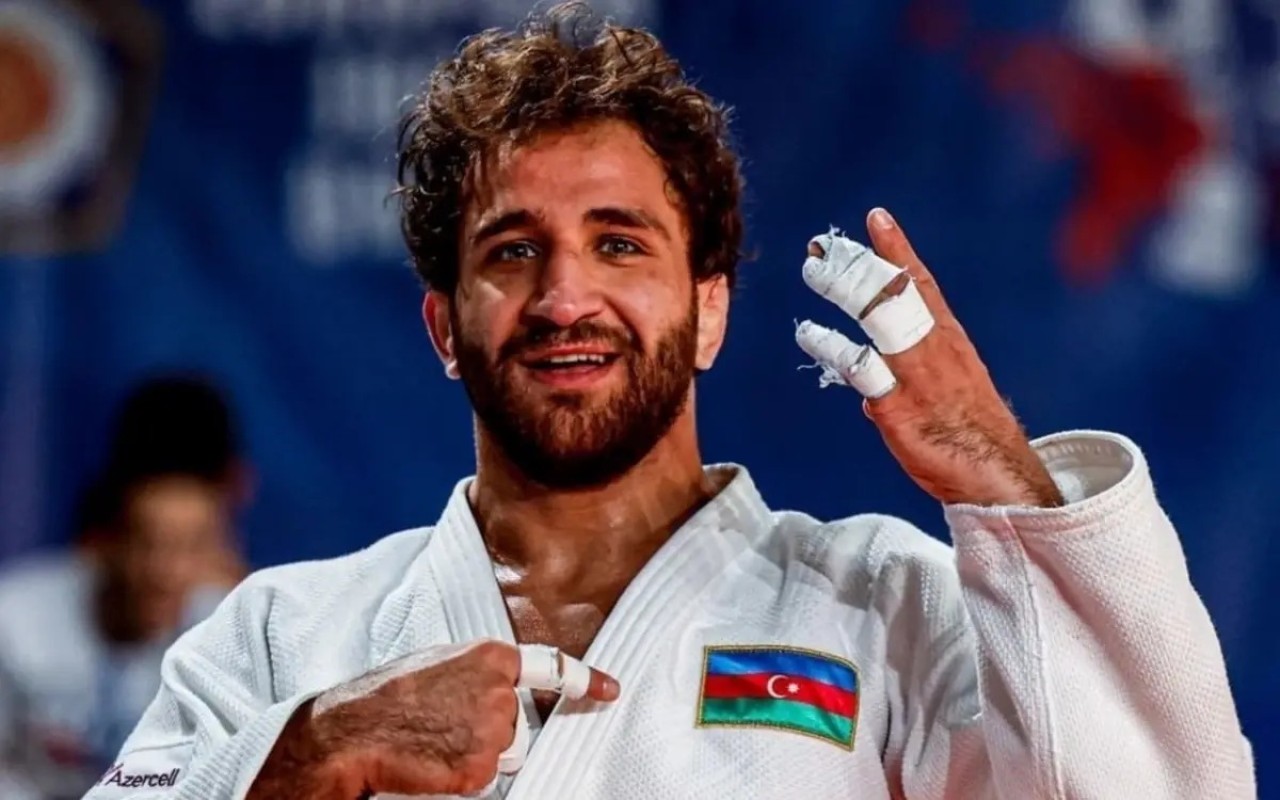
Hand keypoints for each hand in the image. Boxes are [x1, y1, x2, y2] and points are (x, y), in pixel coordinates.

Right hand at [304, 640, 617, 797]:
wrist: (350, 732)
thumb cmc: (386, 698)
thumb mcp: (438, 666)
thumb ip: (477, 675)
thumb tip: (501, 695)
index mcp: (489, 657)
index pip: (552, 667)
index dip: (586, 680)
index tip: (610, 690)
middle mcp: (499, 692)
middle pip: (520, 728)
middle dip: (491, 736)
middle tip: (442, 729)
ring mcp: (492, 730)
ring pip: (503, 756)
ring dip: (475, 758)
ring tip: (432, 745)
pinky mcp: (480, 768)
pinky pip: (484, 781)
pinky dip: (460, 781)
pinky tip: (430, 766)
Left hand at [796, 208, 1063, 507]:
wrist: (995, 473)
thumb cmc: (970, 432)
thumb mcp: (951, 388)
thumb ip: (913, 375)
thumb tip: (871, 388)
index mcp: (948, 339)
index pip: (920, 283)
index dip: (896, 249)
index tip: (875, 218)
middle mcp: (932, 348)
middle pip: (894, 292)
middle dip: (858, 264)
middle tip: (825, 245)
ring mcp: (915, 376)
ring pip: (877, 319)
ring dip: (843, 292)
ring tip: (813, 272)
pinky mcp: (898, 407)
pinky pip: (861, 370)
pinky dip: (834, 349)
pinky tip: (809, 335)